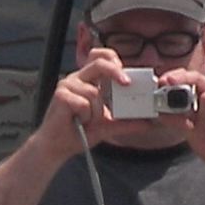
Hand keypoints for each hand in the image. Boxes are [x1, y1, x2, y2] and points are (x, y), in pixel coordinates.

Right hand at [36, 45, 126, 159]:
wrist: (58, 147)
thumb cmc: (78, 132)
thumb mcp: (108, 127)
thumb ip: (125, 123)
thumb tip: (147, 123)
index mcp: (88, 80)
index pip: (101, 58)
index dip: (115, 62)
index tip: (127, 78)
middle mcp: (78, 79)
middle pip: (99, 63)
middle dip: (115, 71)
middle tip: (127, 84)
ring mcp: (68, 85)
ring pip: (94, 92)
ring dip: (96, 112)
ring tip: (88, 121)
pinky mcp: (61, 95)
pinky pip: (83, 103)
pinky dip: (86, 116)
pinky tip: (78, 121)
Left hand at [161, 71, 204, 173]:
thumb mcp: (188, 132)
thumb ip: (176, 120)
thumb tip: (162, 112)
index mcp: (202, 94)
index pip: (188, 78)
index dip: (176, 76)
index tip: (163, 80)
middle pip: (198, 79)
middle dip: (183, 80)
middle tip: (170, 83)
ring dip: (203, 120)